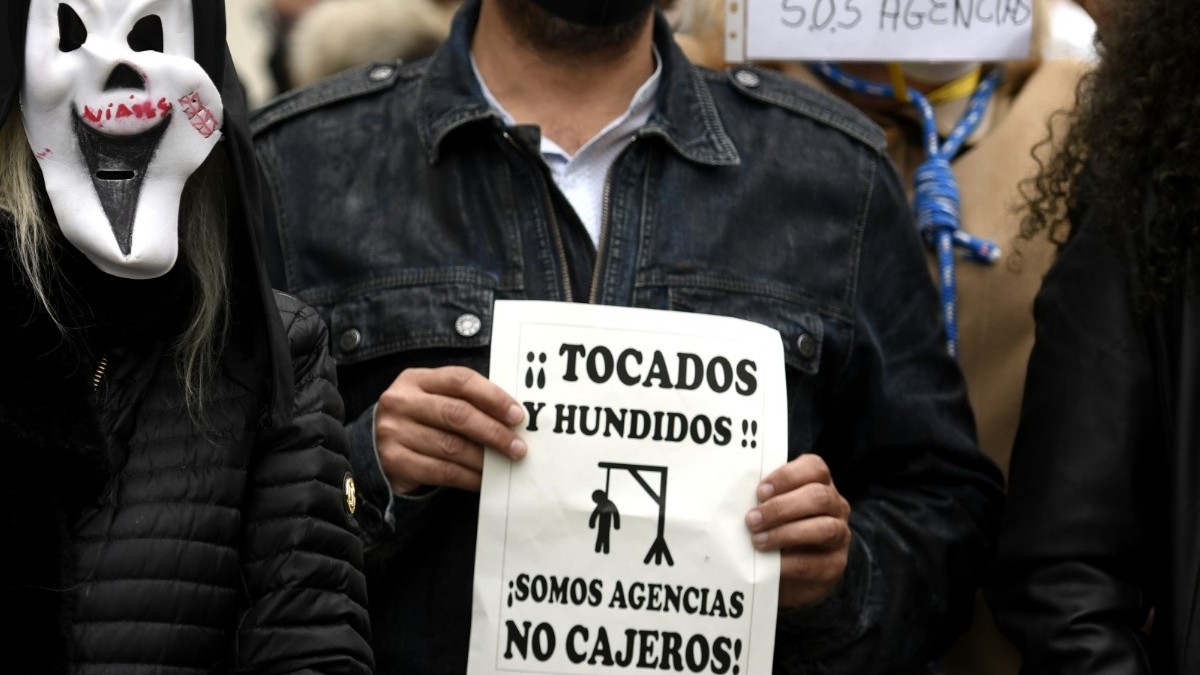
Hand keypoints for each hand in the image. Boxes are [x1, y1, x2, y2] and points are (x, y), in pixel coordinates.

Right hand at [375, 366, 525, 493]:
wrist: (374, 446)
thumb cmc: (419, 420)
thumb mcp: (433, 399)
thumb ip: (465, 400)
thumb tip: (512, 418)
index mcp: (415, 379)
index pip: (460, 380)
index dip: (493, 397)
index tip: (517, 415)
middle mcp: (400, 402)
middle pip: (457, 414)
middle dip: (493, 432)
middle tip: (518, 447)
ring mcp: (393, 432)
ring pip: (451, 446)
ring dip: (484, 459)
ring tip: (505, 465)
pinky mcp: (394, 461)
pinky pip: (441, 471)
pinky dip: (468, 477)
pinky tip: (483, 480)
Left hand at [745, 454, 851, 608]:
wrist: (789, 571)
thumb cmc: (775, 529)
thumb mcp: (770, 508)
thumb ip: (763, 500)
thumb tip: (738, 497)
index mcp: (820, 483)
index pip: (814, 468)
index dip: (787, 477)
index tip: (760, 491)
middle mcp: (836, 506)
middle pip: (819, 497)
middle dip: (782, 507)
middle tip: (752, 519)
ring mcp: (840, 535)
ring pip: (823, 528)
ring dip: (786, 534)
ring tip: (758, 541)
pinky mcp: (834, 565)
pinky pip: (814, 562)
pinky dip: (787, 563)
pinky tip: (769, 564)